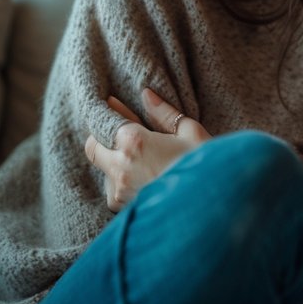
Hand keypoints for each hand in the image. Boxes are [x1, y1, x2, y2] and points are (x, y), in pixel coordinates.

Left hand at [85, 88, 210, 211]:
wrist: (209, 205)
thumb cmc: (205, 165)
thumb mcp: (190, 133)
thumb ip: (164, 113)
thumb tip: (147, 96)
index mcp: (135, 142)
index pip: (105, 121)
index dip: (109, 111)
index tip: (113, 103)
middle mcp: (121, 166)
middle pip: (93, 147)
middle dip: (104, 138)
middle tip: (127, 135)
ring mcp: (119, 190)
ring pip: (104, 168)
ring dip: (116, 161)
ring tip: (145, 161)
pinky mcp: (123, 207)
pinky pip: (113, 189)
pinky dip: (124, 181)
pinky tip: (146, 179)